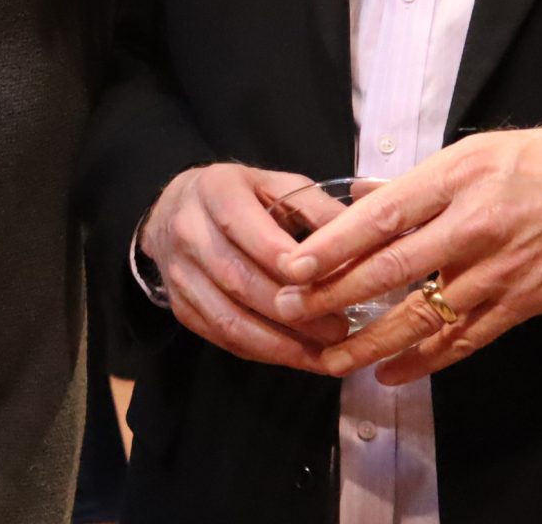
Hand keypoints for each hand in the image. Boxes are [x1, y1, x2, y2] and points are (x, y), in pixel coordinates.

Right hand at [138, 163, 350, 369]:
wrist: (177, 208)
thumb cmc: (243, 196)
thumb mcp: (278, 184)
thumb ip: (317, 209)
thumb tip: (363, 240)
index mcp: (216, 190)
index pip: (245, 228)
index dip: (281, 258)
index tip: (325, 280)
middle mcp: (188, 231)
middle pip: (238, 280)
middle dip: (292, 310)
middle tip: (339, 328)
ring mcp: (179, 274)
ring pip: (229, 318)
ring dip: (280, 343)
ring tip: (325, 354)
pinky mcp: (180, 307)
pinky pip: (223, 338)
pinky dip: (263, 353)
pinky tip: (298, 356)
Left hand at [269, 126, 541, 385]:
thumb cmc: (541, 162)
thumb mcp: (475, 151)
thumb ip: (414, 180)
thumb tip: (359, 194)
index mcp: (455, 180)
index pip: (381, 216)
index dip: (334, 244)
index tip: (293, 265)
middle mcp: (472, 226)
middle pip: (392, 268)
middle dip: (335, 294)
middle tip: (290, 309)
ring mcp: (497, 271)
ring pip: (423, 314)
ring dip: (371, 340)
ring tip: (330, 357)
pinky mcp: (521, 305)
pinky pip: (464, 340)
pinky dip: (425, 361)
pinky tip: (390, 373)